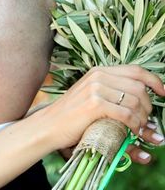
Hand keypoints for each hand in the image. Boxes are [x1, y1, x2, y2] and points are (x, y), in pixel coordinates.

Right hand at [34, 65, 164, 151]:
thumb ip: (117, 98)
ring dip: (142, 119)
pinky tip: (132, 131)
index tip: (164, 93)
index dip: (154, 81)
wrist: (49, 125)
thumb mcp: (93, 100)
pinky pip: (127, 114)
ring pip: (135, 101)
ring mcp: (96, 88)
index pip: (135, 70)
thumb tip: (148, 115)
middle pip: (139, 87)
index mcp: (99, 71)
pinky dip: (134, 125)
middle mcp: (98, 76)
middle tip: (145, 121)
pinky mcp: (95, 104)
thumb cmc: (73, 116)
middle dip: (148, 107)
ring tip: (138, 129)